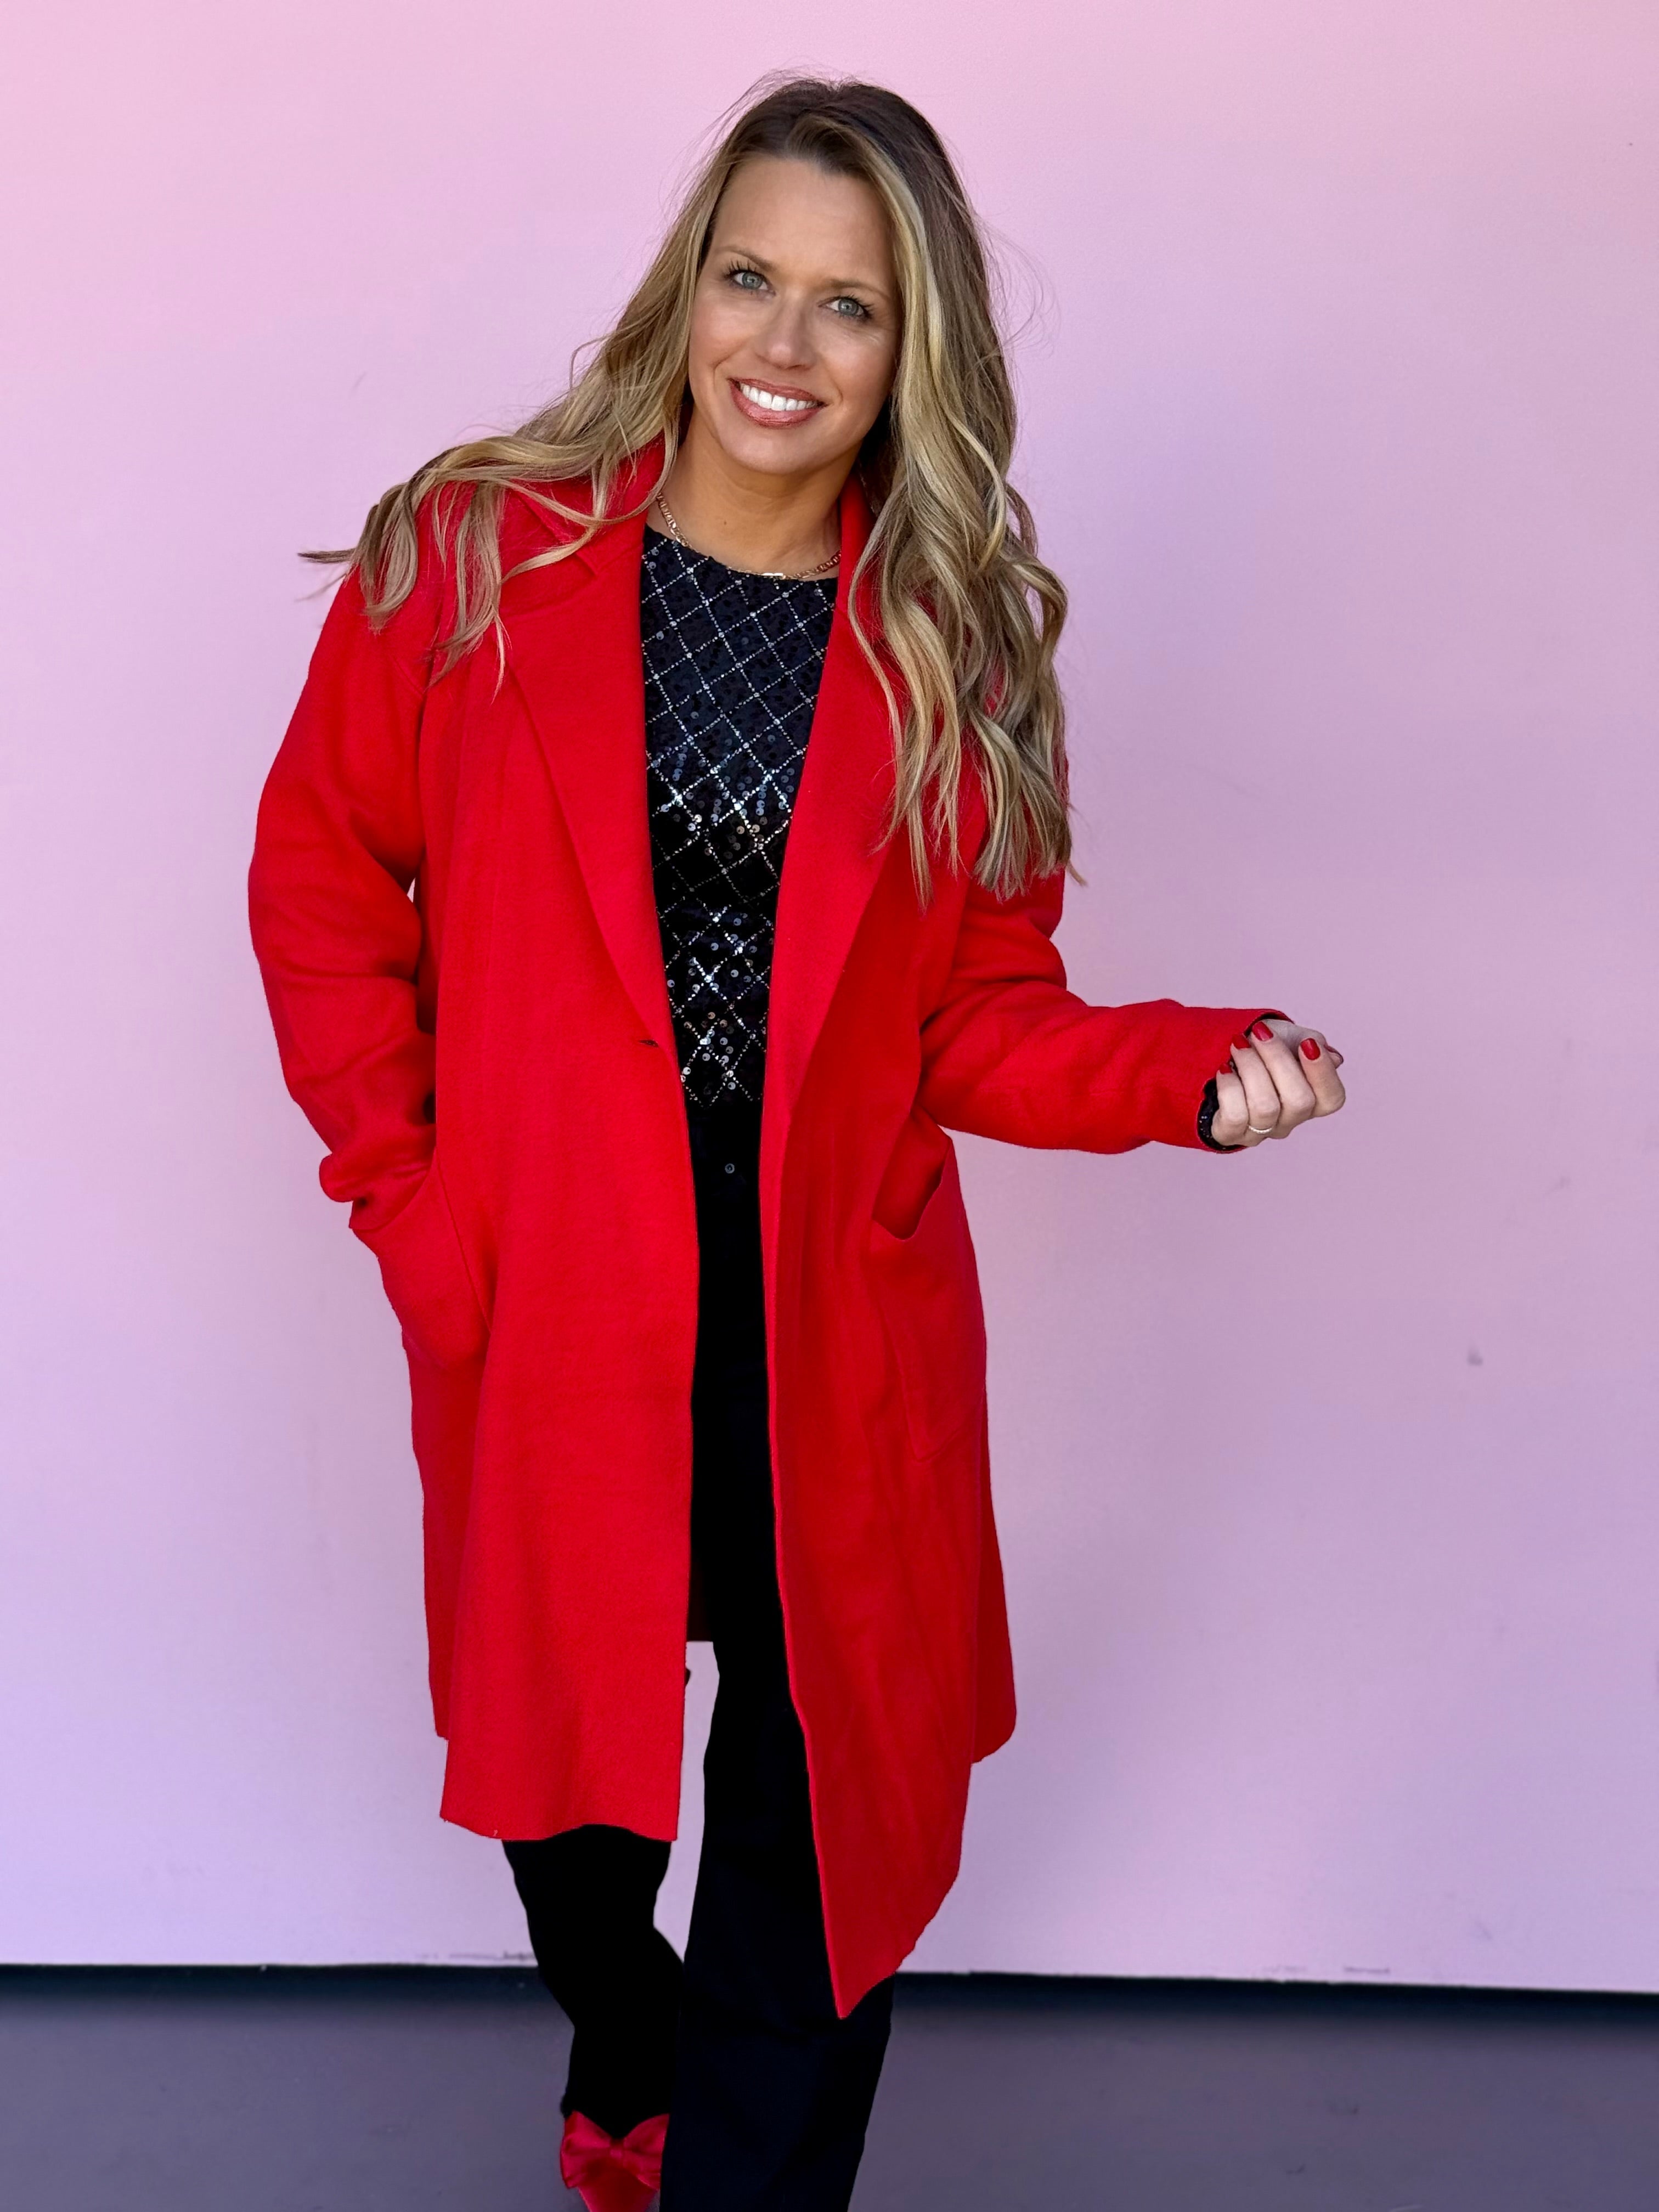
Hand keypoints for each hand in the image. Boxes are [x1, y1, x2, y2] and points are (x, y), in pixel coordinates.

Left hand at [1212, 1019, 1345, 1147]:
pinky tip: (1224, 1070)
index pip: (1332, 1099)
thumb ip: (1313, 1042)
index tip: (1306, 1043)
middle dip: (1278, 1058)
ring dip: (1250, 1067)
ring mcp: (1261, 1131)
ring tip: (1238, 1044)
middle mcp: (1290, 1120)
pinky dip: (1230, 1087)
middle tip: (1259, 1033)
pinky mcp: (1230, 1134)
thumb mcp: (1288, 1036)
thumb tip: (1333, 1058)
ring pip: (1266, 1107)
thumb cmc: (1259, 1050)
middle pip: (1299, 1101)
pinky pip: (1236, 1117)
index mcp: (1311, 1100)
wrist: (1216, 1057)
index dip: (1323, 1072)